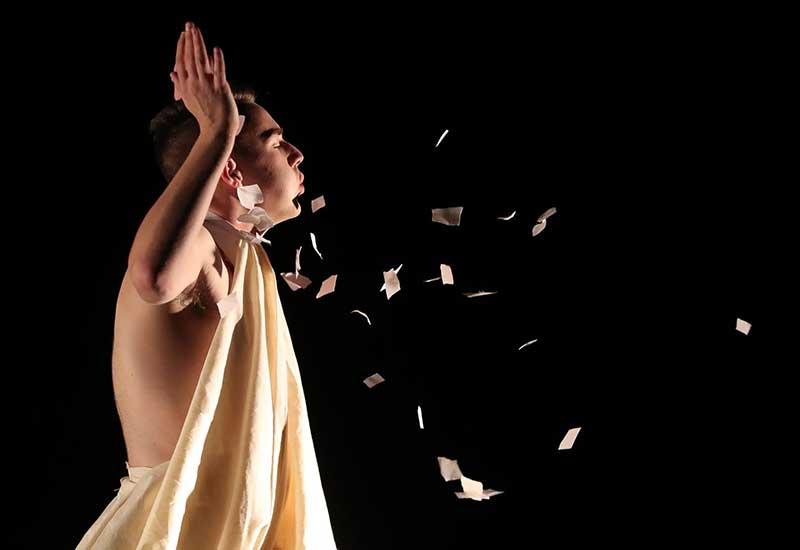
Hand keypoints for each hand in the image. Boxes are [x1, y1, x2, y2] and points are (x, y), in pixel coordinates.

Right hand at [170, 22, 238, 138]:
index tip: (183, 34)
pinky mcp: (220, 89)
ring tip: (197, 31)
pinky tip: (216, 49)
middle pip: (190, 57)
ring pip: (201, 61)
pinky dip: (217, 60)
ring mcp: (207, 86)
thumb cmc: (204, 115)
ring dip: (199, 44)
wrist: (216, 130)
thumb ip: (179, 85)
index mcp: (186, 85)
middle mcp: (194, 83)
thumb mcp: (188, 100)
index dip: (182, 46)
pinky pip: (218, 72)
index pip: (181, 61)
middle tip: (189, 24)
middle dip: (189, 40)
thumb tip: (172, 73)